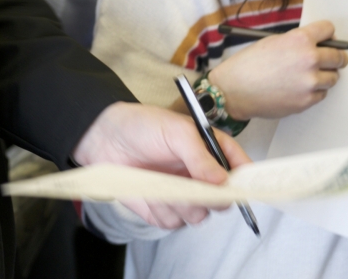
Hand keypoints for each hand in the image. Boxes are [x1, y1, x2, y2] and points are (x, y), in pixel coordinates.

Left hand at [72, 102, 250, 228]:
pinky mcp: (160, 208)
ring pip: (197, 215)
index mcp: (208, 149)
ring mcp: (180, 192)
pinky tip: (149, 193)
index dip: (245, 178)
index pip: (238, 166)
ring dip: (184, 206)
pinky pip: (172, 223)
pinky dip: (162, 212)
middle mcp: (198, 174)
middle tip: (194, 188)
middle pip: (221, 200)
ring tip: (164, 187)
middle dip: (210, 199)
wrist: (102, 136)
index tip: (244, 188)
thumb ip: (200, 155)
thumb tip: (223, 181)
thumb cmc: (141, 124)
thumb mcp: (175, 131)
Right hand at [208, 20, 347, 119]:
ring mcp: (310, 82)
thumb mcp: (272, 42)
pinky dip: (314, 91)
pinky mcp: (307, 101)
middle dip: (335, 57)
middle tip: (330, 59)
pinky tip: (299, 88)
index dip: (327, 33)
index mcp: (299, 40)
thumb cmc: (248, 65)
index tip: (327, 38)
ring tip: (308, 76)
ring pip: (333, 78)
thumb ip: (296, 42)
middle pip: (338, 56)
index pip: (328, 29)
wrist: (234, 90)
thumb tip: (314, 45)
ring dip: (324, 76)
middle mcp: (309, 59)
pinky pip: (321, 94)